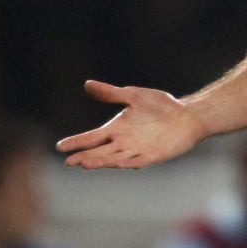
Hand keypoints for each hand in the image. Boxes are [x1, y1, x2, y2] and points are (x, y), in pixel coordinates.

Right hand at [56, 80, 206, 168]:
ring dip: (101, 161)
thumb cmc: (161, 105)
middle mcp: (123, 142)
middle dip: (85, 156)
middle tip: (69, 161)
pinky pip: (138, 160)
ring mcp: (137, 150)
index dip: (77, 141)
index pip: (92, 137)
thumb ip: (111, 93)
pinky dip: (127, 162)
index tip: (60, 146)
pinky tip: (117, 163)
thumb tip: (87, 84)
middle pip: (100, 151)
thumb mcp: (133, 96)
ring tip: (85, 163)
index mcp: (117, 129)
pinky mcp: (153, 155)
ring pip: (114, 158)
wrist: (186, 115)